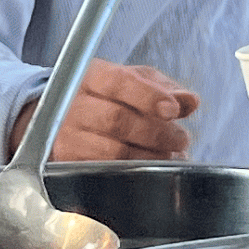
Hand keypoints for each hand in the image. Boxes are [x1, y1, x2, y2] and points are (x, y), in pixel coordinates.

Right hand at [12, 59, 195, 161]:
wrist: (58, 116)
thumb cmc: (104, 96)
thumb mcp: (132, 81)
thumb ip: (162, 88)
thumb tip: (190, 101)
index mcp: (92, 76)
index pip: (119, 83)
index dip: (148, 96)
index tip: (173, 109)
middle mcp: (73, 104)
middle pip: (117, 120)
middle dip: (156, 133)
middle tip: (181, 139)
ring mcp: (67, 135)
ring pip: (112, 151)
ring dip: (149, 157)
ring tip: (171, 155)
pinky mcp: (67, 163)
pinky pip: (104, 171)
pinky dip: (134, 173)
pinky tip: (151, 168)